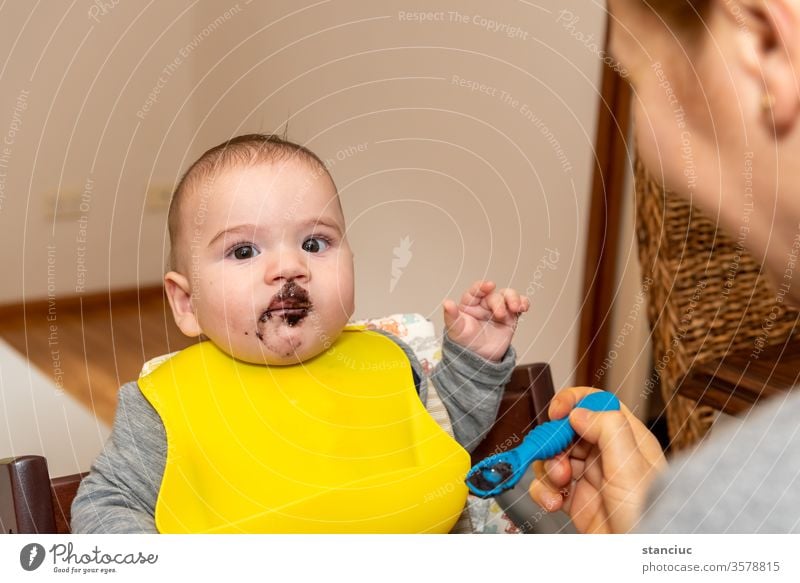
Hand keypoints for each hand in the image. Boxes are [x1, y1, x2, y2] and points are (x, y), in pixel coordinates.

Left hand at [443, 280, 529, 361]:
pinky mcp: (511, 317)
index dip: (482, 287)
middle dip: (499, 302)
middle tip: (500, 314)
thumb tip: (447, 303)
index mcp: (470, 304)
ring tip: (516, 308)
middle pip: (495, 295)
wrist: (480, 359)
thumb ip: (451, 316)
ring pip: (508, 296)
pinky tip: (524, 307)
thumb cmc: (465, 343)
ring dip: (514, 298)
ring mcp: (499, 309)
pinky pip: (519, 305)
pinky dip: (523, 303)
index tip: (489, 285)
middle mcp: (484, 304)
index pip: (476, 291)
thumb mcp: (455, 330)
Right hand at [528, 387, 665, 532]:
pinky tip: (552, 502)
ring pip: (553, 457)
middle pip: (568, 431)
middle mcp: (607, 455)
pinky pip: (547, 485)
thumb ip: (608, 430)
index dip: (573, 401)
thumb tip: (579, 410)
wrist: (638, 560)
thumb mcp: (632, 468)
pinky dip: (543, 491)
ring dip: (547, 470)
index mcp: (627, 439)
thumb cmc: (649, 519)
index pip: (597, 403)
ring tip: (559, 485)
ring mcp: (589, 478)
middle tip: (557, 462)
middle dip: (555, 444)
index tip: (556, 412)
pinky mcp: (575, 501)